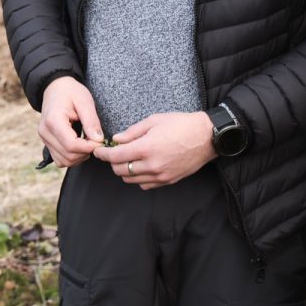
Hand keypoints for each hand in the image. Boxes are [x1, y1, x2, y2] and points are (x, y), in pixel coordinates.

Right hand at [39, 77, 103, 167]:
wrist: (55, 88)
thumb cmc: (71, 92)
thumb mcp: (85, 101)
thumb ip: (91, 121)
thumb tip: (98, 140)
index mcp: (53, 121)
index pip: (71, 145)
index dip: (88, 147)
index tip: (100, 141)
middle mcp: (45, 132)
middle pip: (68, 155)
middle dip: (85, 152)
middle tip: (95, 140)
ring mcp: (44, 138)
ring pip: (64, 161)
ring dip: (79, 156)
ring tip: (87, 142)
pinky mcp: (46, 143)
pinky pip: (60, 160)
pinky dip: (72, 157)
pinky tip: (79, 146)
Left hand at [92, 111, 214, 188]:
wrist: (207, 137)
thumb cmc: (181, 124)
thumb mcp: (153, 121)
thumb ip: (131, 132)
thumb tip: (116, 140)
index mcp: (146, 148)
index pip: (115, 157)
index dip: (102, 155)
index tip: (98, 151)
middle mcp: (152, 165)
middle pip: (120, 170)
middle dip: (113, 162)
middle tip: (114, 153)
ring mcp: (160, 175)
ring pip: (130, 180)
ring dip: (124, 170)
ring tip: (127, 159)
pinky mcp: (168, 181)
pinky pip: (144, 184)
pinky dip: (138, 178)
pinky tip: (141, 167)